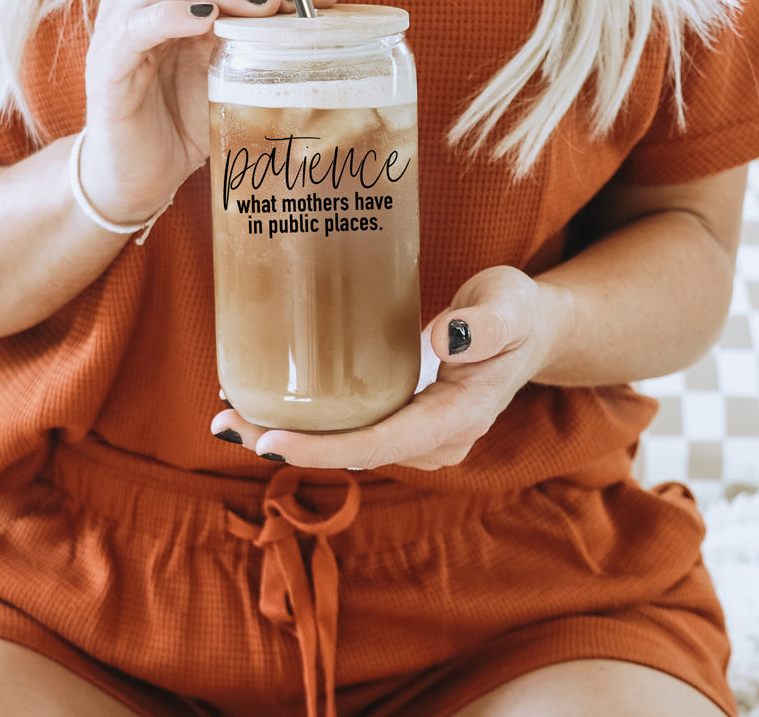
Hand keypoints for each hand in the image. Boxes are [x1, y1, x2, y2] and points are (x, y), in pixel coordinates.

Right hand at [79, 0, 338, 225]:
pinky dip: (173, 16)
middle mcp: (142, 2)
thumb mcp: (231, 75)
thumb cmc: (183, 121)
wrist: (138, 178)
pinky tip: (206, 21)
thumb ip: (259, 44)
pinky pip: (137, 27)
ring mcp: (119, 28)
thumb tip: (319, 24)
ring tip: (261, 3)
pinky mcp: (106, 65)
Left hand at [210, 266, 567, 470]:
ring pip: (345, 444)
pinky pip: (351, 428)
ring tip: (228, 410)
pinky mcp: (404, 417)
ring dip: (287, 432)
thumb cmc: (519, 313)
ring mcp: (418, 434)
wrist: (535, 330)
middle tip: (223, 421)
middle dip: (283, 443)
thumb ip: (484, 324)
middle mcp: (432, 440)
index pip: (379, 444)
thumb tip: (443, 338)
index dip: (321, 448)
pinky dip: (308, 419)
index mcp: (455, 420)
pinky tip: (266, 397)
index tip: (268, 441)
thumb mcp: (510, 306)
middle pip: (350, 452)